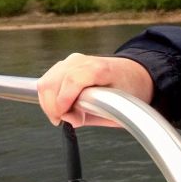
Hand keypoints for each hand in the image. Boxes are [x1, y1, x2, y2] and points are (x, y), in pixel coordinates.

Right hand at [36, 53, 152, 128]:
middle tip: (65, 120)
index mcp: (100, 69)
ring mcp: (72, 61)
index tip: (63, 117)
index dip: (63, 101)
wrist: (134, 74)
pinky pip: (47, 80)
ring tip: (63, 115)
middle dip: (53, 107)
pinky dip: (49, 97)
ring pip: (46, 82)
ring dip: (48, 103)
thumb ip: (91, 115)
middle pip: (52, 82)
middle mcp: (83, 61)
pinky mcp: (65, 64)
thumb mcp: (118, 109)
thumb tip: (69, 119)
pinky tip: (60, 107)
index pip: (72, 80)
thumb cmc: (128, 91)